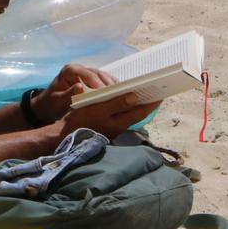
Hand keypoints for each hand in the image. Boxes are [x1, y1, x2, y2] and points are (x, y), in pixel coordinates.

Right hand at [39, 62, 162, 135]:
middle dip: (146, 104)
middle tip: (154, 93)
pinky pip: (120, 115)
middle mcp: (119, 126)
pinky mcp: (106, 126)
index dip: (151, 104)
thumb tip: (135, 96)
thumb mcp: (98, 109)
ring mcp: (113, 127)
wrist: (66, 135)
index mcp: (120, 122)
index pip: (140, 112)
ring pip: (129, 114)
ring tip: (142, 95)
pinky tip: (123, 102)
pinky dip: (125, 107)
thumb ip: (117, 104)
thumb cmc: (81, 120)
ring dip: (136, 105)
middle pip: (137, 114)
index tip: (161, 94)